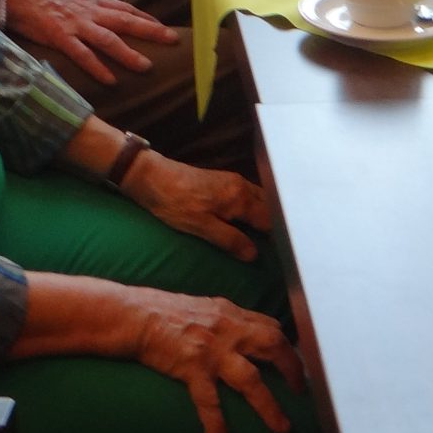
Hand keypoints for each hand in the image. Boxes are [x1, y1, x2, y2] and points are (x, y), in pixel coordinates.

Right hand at [2, 0, 176, 85]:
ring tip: (146, 67)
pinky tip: (110, 80)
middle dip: (151, 31)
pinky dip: (97, 68)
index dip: (145, 17)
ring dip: (128, 54)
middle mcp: (88, 11)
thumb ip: (85, 4)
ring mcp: (75, 24)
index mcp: (91, 0)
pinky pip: (82, 55)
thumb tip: (98, 13)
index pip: (125, 8)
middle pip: (126, 21)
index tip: (163, 26)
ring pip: (108, 40)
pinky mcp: (59, 37)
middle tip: (172, 40)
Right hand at [119, 287, 305, 432]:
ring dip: (270, 406)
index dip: (286, 344)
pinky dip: (216, 424)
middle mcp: (228, 329)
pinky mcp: (192, 367)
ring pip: (252, 380)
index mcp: (230, 313)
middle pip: (273, 345)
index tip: (293, 360)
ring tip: (282, 428)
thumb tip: (241, 331)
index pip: (270, 325)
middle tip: (301, 391)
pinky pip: (209, 401)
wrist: (133, 315)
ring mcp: (212, 349)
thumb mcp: (202, 307)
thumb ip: (224, 319)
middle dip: (292, 369)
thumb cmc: (162, 310)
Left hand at [122, 148, 272, 262]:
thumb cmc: (174, 204)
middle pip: (269, 208)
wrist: (151, 177)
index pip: (270, 220)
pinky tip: (246, 222)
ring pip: (259, 200)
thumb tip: (254, 255)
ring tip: (264, 239)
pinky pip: (248, 196)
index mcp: (240, 198)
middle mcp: (242, 186)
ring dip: (264, 217)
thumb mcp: (201, 227)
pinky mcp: (222, 181)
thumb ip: (230, 239)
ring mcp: (233, 181)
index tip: (280, 254)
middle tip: (275, 249)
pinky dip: (253, 210)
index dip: (277, 237)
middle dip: (274, 226)